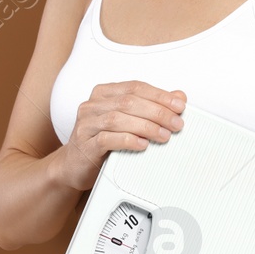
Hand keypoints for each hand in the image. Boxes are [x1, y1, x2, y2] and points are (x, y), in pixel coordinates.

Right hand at [56, 82, 185, 191]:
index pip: (135, 87)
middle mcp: (92, 105)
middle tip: (176, 123)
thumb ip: (151, 107)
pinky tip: (143, 144)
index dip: (160, 95)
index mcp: (103, 93)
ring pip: (118, 118)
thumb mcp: (128, 121)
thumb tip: (178, 96)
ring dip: (146, 126)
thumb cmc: (102, 141)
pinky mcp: (85, 145)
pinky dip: (128, 140)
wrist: (74, 166)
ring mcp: (86, 125)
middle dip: (157, 111)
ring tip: (164, 135)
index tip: (180, 105)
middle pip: (129, 101)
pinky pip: (107, 139)